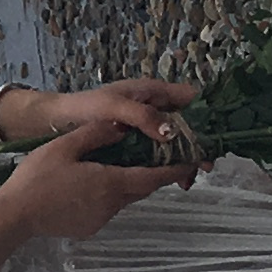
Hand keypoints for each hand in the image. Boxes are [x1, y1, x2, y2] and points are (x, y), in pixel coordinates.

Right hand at [0, 117, 196, 243]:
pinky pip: (108, 207)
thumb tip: (122, 125)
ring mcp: (101, 219)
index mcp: (110, 183)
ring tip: (117, 164)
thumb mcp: (64, 147)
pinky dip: (110, 193)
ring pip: (124, 197)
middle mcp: (112, 204)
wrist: (15, 215)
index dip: (174, 169)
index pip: (153, 177)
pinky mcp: (90, 227)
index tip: (191, 161)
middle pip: (141, 187)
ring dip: (128, 182)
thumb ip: (96, 135)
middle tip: (157, 156)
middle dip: (152, 173)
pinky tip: (89, 184)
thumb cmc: (37, 178)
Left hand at [30, 78, 197, 168]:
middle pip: (187, 123)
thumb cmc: (84, 108)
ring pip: (176, 140)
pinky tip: (171, 179)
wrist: (57, 122)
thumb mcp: (114, 108)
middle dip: (198, 144)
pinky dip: (168, 164)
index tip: (215, 138)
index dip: (206, 114)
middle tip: (203, 168)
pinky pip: (160, 151)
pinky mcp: (137, 141)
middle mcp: (153, 106)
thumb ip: (142, 116)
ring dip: (185, 158)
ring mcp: (146, 124)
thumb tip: (173, 132)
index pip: (189, 97)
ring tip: (187, 180)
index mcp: (151, 91)